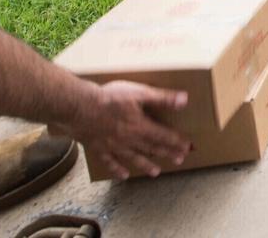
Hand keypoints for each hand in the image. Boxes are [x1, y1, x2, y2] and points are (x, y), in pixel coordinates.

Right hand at [50, 80, 190, 178]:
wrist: (78, 107)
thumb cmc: (109, 98)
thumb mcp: (139, 93)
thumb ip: (162, 98)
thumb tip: (184, 100)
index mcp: (140, 126)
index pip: (164, 136)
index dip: (177, 141)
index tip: (188, 147)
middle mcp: (128, 140)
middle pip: (151, 148)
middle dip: (167, 153)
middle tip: (179, 160)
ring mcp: (113, 146)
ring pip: (133, 158)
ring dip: (146, 165)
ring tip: (156, 172)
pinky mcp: (99, 148)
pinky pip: (110, 162)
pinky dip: (118, 169)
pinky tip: (123, 175)